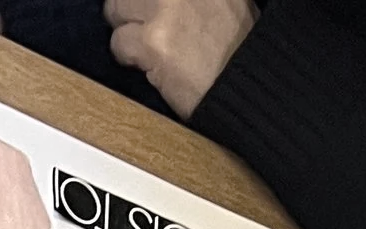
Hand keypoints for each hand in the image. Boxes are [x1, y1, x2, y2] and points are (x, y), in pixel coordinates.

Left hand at [102, 0, 255, 116]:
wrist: (249, 83)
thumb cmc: (238, 44)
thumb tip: (156, 2)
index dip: (145, 0)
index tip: (148, 8)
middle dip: (131, 8)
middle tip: (147, 28)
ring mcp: (164, 6)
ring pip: (116, 10)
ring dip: (126, 31)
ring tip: (150, 48)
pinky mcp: (153, 40)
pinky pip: (118, 44)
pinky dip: (128, 58)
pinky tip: (151, 65)